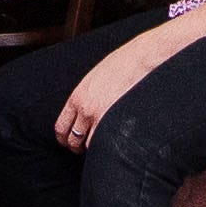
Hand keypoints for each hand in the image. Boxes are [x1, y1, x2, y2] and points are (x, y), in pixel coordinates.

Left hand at [55, 18, 198, 149]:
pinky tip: (115, 141)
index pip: (61, 127)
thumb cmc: (124, 63)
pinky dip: (109, 146)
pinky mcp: (119, 122)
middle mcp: (87, 109)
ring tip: (103, 143)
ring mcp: (103, 118)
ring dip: (96, 146)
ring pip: (91, 145)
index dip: (64, 138)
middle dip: (78, 147)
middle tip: (84, 148)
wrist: (144, 58)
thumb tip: (83, 113)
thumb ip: (86, 95)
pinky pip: (107, 144)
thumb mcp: (96, 77)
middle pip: (73, 140)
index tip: (69, 142)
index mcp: (78, 96)